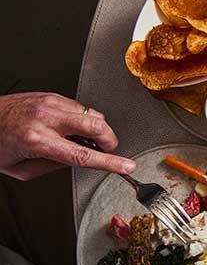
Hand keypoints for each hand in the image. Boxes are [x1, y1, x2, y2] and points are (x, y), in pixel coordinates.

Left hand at [0, 92, 134, 179]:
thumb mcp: (22, 169)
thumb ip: (54, 166)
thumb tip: (78, 160)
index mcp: (37, 141)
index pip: (83, 154)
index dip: (110, 162)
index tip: (126, 166)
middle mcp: (45, 118)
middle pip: (97, 126)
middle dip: (109, 141)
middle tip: (107, 150)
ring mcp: (49, 103)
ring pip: (92, 114)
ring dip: (96, 129)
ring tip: (83, 139)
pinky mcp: (50, 95)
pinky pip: (80, 107)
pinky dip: (82, 119)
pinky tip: (71, 128)